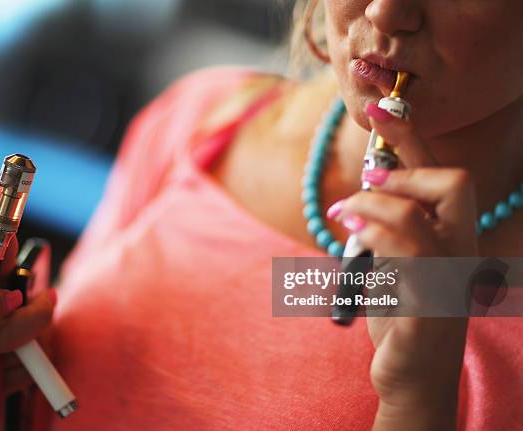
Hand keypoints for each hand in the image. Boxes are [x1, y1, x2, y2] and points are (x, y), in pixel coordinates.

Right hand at [0, 236, 56, 394]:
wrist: (0, 325)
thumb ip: (2, 257)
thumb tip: (7, 234)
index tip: (16, 297)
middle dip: (27, 322)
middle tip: (48, 300)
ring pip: (11, 360)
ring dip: (38, 337)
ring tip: (40, 315)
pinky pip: (21, 378)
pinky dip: (37, 358)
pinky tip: (34, 342)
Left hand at [328, 103, 477, 429]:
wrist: (413, 377)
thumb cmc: (402, 312)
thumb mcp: (391, 260)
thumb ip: (386, 223)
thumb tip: (365, 186)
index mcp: (450, 235)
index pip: (440, 171)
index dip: (410, 133)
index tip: (377, 101)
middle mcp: (458, 252)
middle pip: (452, 182)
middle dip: (403, 173)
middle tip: (369, 185)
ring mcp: (447, 281)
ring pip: (418, 219)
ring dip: (374, 206)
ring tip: (344, 214)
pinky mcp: (428, 312)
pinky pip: (406, 262)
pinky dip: (374, 234)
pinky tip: (349, 229)